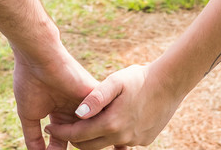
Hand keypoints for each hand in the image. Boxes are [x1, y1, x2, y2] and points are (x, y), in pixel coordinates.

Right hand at [13, 44, 98, 149]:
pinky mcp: (96, 97)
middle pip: (83, 137)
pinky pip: (105, 117)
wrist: (37, 58)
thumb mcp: (29, 115)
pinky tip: (99, 138)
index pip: (65, 140)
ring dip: (92, 142)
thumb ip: (32, 137)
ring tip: (95, 149)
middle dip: (81, 148)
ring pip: (96, 130)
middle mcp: (76, 110)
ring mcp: (86, 104)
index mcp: (61, 113)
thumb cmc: (30, 81)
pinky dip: (102, 129)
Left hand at [44, 63, 181, 149]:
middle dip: (73, 138)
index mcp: (111, 123)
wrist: (170, 83)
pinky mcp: (144, 140)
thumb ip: (95, 97)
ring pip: (105, 145)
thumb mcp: (115, 81)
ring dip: (92, 137)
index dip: (61, 131)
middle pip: (89, 146)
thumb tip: (78, 113)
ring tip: (84, 124)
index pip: (78, 135)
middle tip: (62, 127)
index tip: (49, 124)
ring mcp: (134, 140)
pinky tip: (109, 122)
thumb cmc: (140, 78)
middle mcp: (121, 136)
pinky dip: (112, 135)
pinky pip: (122, 142)